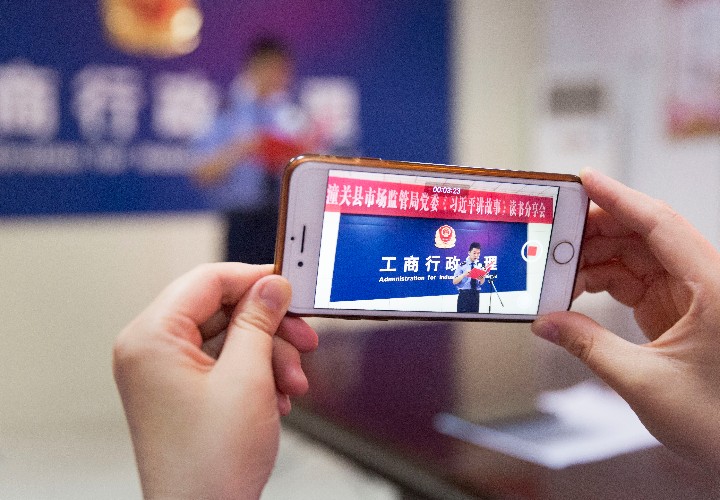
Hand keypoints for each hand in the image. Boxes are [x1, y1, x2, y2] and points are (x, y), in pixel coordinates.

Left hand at [113, 263, 317, 498]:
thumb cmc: (209, 465)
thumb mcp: (247, 378)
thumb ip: (259, 321)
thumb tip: (272, 285)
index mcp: (152, 338)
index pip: (207, 280)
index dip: (255, 279)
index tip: (290, 286)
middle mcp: (150, 350)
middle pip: (221, 309)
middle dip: (269, 327)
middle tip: (303, 339)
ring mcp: (164, 373)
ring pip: (228, 337)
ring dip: (269, 355)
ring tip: (293, 384)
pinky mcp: (181, 391)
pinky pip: (224, 362)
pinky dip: (256, 373)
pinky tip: (277, 397)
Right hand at [531, 169, 719, 471]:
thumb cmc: (718, 423)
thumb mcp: (644, 383)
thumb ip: (588, 346)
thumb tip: (546, 324)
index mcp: (713, 288)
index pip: (660, 224)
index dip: (619, 197)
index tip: (584, 179)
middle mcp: (705, 282)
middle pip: (644, 234)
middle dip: (597, 229)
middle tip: (554, 231)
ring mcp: (692, 295)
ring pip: (638, 256)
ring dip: (597, 258)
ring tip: (559, 267)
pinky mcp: (679, 311)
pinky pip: (636, 280)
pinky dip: (605, 281)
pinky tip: (577, 288)